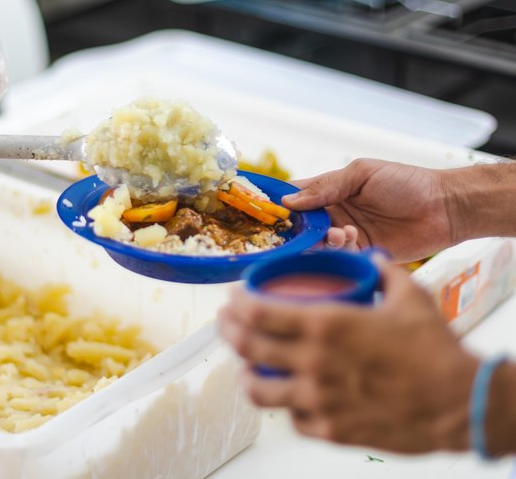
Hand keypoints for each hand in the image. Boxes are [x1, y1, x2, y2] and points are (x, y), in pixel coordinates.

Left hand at [218, 258, 478, 452]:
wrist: (461, 403)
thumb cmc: (435, 350)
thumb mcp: (410, 297)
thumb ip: (384, 273)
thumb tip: (372, 258)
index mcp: (326, 325)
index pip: (259, 312)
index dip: (237, 303)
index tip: (232, 297)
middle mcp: (312, 362)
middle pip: (247, 346)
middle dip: (228, 330)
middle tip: (225, 322)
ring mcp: (317, 399)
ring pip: (257, 389)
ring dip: (245, 373)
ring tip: (245, 365)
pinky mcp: (328, 429)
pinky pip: (291, 417)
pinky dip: (285, 404)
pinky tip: (287, 395)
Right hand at [284, 159, 452, 261]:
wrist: (444, 208)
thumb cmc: (406, 183)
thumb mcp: (362, 174)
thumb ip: (326, 187)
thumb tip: (288, 201)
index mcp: (328, 191)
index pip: (293, 196)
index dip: (276, 204)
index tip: (263, 211)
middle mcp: (332, 214)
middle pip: (299, 226)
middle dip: (295, 230)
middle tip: (296, 233)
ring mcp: (345, 236)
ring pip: (316, 244)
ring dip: (322, 240)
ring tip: (340, 233)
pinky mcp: (359, 254)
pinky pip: (338, 257)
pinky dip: (340, 250)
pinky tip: (352, 239)